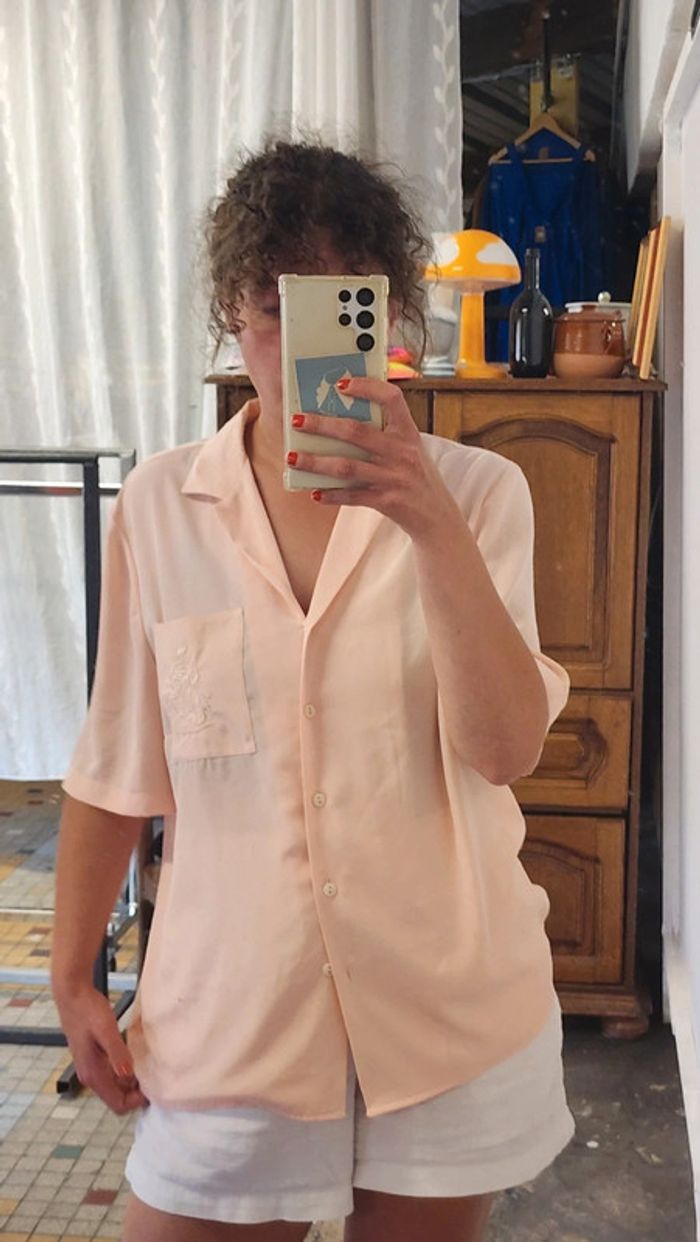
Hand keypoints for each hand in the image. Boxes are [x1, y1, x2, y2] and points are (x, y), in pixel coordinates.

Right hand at [54, 984, 148, 1113]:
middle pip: (118, 1097)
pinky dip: (126, 1070)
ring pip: (117, 1086)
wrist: (73, 994)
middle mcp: (91, 1075)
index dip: (136, 1101)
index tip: (153, 1088)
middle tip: (155, 1075)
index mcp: (93, 1074)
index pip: (117, 1104)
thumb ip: (116, 1052)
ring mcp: (92, 1067)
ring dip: (132, 1081)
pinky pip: (114, 1073)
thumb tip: (127, 1075)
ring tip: (148, 1065)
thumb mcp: (106, 1030)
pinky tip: (137, 1055)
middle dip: (136, 1092)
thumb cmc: (87, 1010)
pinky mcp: (95, 1057)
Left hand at [287, 376, 460, 541]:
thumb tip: (336, 423)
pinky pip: (353, 496)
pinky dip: (331, 495)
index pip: (392, 398)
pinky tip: (313, 493)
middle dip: (322, 425)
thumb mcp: (409, 450)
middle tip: (296, 420)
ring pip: (347, 466)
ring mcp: (395, 477)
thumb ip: (383, 435)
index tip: (341, 383)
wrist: (437, 517)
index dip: (367, 387)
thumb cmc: (415, 477)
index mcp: (409, 433)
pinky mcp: (387, 501)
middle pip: (356, 432)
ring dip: (315, 462)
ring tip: (292, 458)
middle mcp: (403, 452)